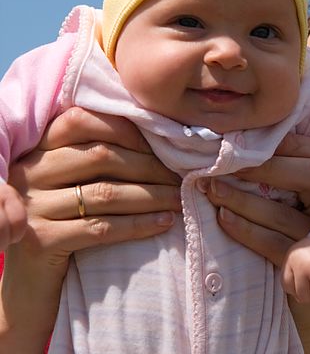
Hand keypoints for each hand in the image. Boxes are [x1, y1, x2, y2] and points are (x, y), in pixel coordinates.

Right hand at [0, 107, 180, 350]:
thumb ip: (99, 155)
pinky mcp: (39, 241)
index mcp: (39, 149)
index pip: (80, 120)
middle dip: (149, 166)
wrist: (30, 287)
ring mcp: (31, 207)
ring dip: (152, 196)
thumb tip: (161, 137)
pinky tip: (164, 222)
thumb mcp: (75, 182)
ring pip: (105, 193)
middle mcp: (29, 172)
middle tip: (181, 177)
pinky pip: (100, 228)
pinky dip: (139, 225)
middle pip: (101, 156)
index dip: (125, 128)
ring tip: (179, 199)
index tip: (161, 143)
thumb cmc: (66, 222)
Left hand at [205, 134, 309, 351]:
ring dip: (242, 199)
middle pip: (307, 175)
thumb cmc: (293, 229)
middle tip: (220, 165)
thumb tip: (243, 138)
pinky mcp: (306, 265)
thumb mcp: (294, 195)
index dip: (275, 144)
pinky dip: (245, 230)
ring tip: (211, 189)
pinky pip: (273, 243)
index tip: (239, 141)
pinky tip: (222, 219)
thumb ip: (281, 168)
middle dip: (261, 167)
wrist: (309, 293)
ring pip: (282, 212)